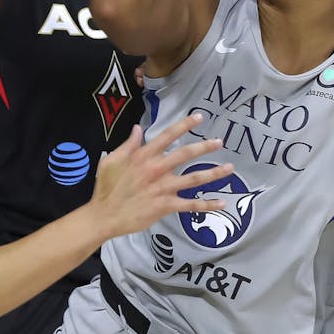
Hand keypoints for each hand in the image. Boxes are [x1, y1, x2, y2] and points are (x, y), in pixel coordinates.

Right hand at [90, 114, 230, 237]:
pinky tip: (222, 203)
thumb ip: (127, 144)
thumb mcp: (111, 160)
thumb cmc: (106, 187)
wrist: (104, 215)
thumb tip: (138, 128)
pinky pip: (191, 205)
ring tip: (230, 168)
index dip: (184, 125)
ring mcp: (163, 188)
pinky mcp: (166, 205)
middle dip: (205, 146)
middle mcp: (156, 169)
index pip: (167, 136)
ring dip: (213, 173)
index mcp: (143, 156)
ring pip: (194, 179)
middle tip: (220, 142)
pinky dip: (207, 204)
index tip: (199, 118)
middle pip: (185, 154)